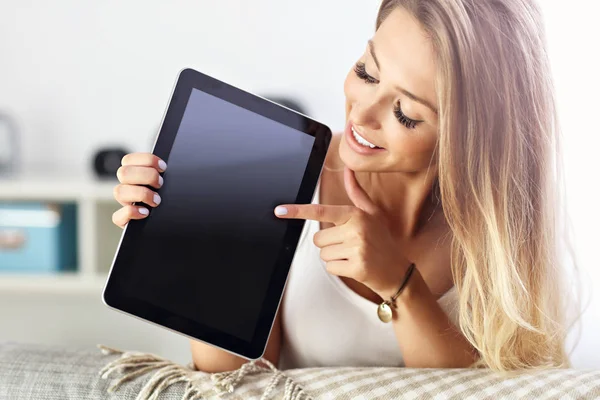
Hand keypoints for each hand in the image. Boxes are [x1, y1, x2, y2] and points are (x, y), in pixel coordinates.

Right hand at [112, 153, 166, 227]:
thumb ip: (162, 174)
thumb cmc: (168, 201)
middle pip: (123, 173)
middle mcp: (127, 187)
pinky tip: (146, 213)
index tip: (163, 167)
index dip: (147, 160)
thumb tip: (166, 167)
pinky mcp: (124, 221)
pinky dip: (132, 213)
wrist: (172, 223)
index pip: (129, 160)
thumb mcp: (167, 185)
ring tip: (156, 200)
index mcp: (134, 175)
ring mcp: (124, 204)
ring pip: (119, 192)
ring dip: (141, 194)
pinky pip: (117, 216)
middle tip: (160, 184)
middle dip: (146, 176)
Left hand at [274, 166, 411, 298]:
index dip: (298, 211)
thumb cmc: (382, 240)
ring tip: (353, 255)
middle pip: (318, 238)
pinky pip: (330, 267)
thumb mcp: (372, 213)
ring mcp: (356, 249)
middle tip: (349, 244)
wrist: (398, 271)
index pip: (321, 211)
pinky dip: (339, 268)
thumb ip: (356, 192)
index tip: (280, 210)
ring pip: (323, 254)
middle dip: (329, 243)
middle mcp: (356, 230)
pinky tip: (354, 266)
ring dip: (334, 257)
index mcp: (356, 215)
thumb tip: (348, 170)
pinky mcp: (356, 268)